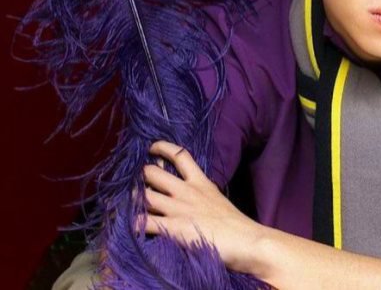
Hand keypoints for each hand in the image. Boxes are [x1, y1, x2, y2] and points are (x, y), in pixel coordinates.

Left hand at [139, 141, 264, 273]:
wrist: (247, 241)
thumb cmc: (235, 225)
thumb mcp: (217, 199)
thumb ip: (201, 194)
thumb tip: (187, 193)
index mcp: (200, 182)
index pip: (179, 155)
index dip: (161, 147)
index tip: (150, 147)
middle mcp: (186, 192)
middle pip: (153, 173)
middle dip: (139, 176)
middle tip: (134, 183)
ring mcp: (178, 209)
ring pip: (144, 195)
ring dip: (131, 199)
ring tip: (125, 204)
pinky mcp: (173, 228)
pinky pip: (143, 222)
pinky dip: (132, 223)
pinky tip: (128, 225)